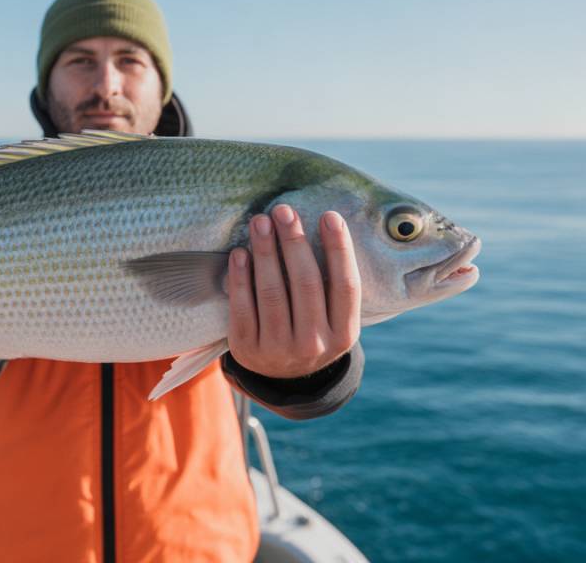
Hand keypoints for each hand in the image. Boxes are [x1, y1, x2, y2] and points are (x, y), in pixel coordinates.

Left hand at [226, 204, 360, 378]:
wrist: (281, 375)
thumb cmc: (310, 328)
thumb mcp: (331, 317)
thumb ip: (331, 284)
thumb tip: (325, 225)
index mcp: (343, 334)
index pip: (346, 286)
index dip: (339, 249)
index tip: (330, 216)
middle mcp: (314, 344)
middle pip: (306, 284)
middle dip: (294, 242)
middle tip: (284, 210)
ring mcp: (279, 349)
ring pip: (272, 293)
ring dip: (265, 252)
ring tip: (260, 222)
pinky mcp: (247, 349)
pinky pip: (242, 307)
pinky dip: (240, 277)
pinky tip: (240, 253)